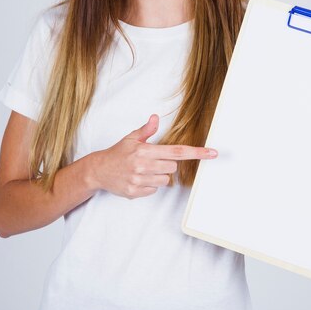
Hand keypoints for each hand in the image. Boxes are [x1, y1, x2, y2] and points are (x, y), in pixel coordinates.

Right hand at [92, 114, 217, 198]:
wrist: (98, 170)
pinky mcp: (135, 192)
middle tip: (152, 161)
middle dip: (166, 165)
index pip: (177, 152)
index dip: (197, 152)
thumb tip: (155, 118)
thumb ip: (146, 130)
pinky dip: (149, 186)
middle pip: (173, 167)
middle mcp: (143, 165)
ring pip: (165, 181)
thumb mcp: (131, 138)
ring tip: (143, 171)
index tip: (212, 153)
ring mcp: (139, 180)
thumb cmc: (118, 153)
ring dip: (158, 176)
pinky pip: (154, 190)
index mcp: (145, 150)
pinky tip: (138, 180)